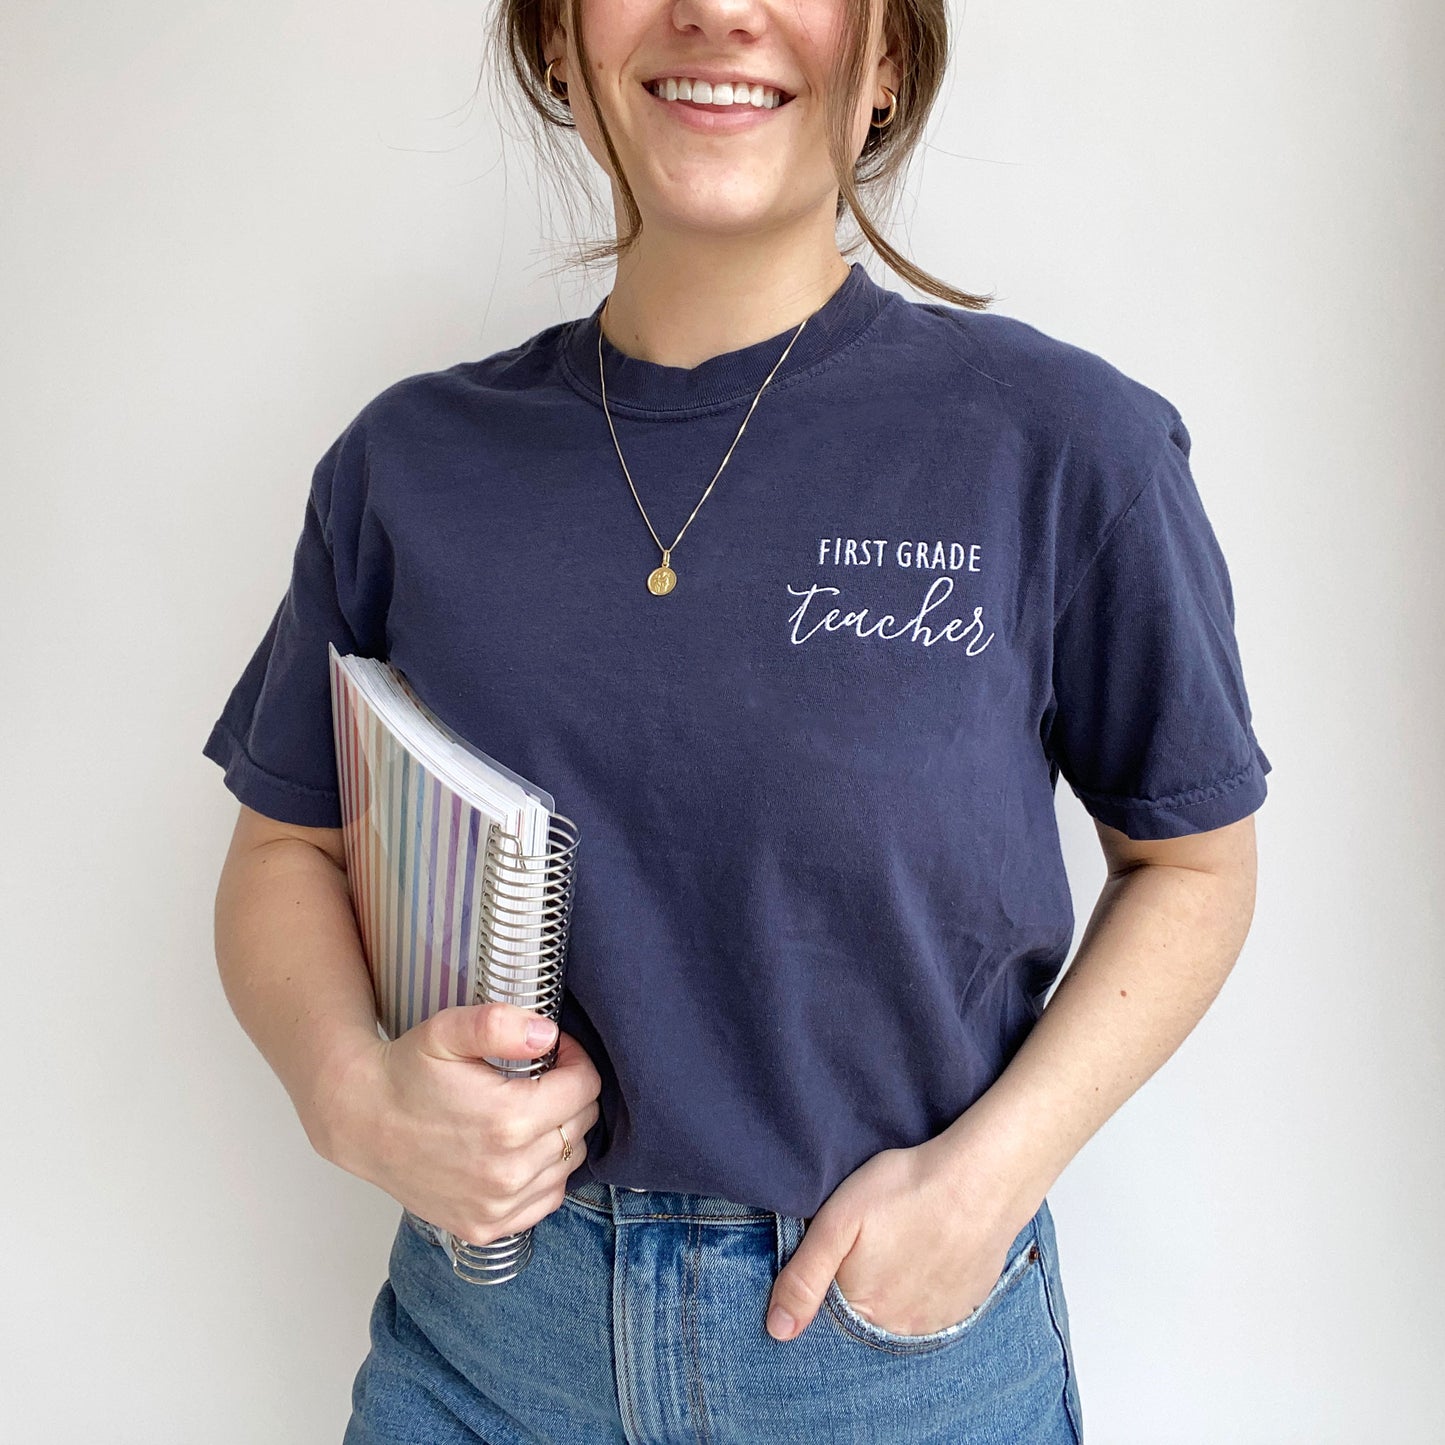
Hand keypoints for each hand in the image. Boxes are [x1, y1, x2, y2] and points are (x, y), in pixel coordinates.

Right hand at [323, 1002, 602, 1245]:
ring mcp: (498, 1207)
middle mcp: (509, 1172)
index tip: (554, 1052)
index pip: (586, 1088)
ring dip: (560, 1134)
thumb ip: (500, 1024)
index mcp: (509, 1120)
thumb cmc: (407, 1072)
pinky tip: (518, 1151)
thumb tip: (547, 1034)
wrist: (362, 1119)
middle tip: (539, 1080)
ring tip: (526, 1112)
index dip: (576, 1061)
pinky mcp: (485, 1227)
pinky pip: (546, 1200)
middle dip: (570, 1096)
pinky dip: (544, 1175)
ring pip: (569, 1164)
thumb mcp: (448, 1029)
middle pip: (581, 1126)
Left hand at [764, 1134, 1035, 1341]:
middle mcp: (900, 1331)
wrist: (981, 1181)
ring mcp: (936, 1323)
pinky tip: (925, 1255)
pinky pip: (931, 1310)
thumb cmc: (906, 1190)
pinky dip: (923, 1289)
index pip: (828, 1319)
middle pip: (864, 1320)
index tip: (837, 1256)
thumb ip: (804, 1277)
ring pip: (898, 1316)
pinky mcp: (964, 1308)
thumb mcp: (838, 1222)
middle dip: (859, 1290)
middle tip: (872, 1245)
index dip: (825, 1287)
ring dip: (892, 1292)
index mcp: (863, 1312)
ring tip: (899, 1247)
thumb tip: (776, 1331)